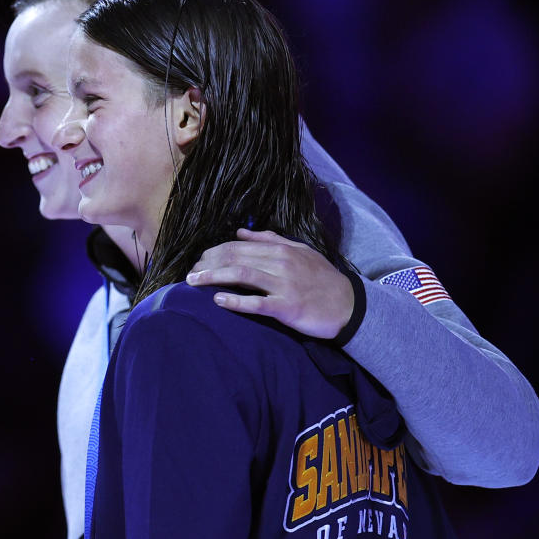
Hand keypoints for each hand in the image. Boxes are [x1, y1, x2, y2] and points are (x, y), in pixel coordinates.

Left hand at [186, 228, 354, 339]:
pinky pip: (256, 303)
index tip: (198, 260)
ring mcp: (284, 285)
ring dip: (213, 277)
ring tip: (193, 282)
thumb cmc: (321, 279)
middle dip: (208, 263)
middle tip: (189, 272)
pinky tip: (217, 300)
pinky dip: (235, 301)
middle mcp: (280, 263)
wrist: (348, 306)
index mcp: (280, 249)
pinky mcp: (287, 307)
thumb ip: (270, 240)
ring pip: (242, 275)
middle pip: (235, 258)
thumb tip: (240, 231)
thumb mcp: (300, 252)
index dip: (214, 252)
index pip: (239, 246)